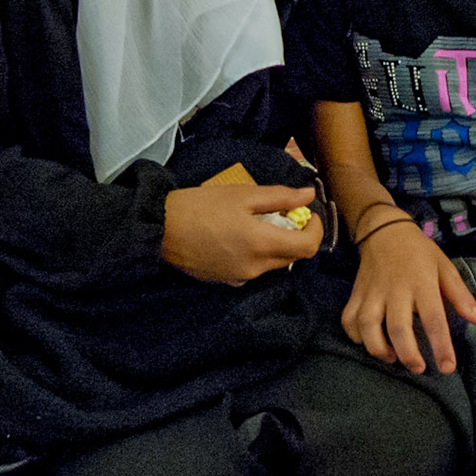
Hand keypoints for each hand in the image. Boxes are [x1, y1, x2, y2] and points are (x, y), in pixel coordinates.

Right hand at [162, 184, 322, 285]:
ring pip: (273, 264)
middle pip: (292, 256)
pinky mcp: (226, 281)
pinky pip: (253, 270)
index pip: (308, 247)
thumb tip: (308, 195)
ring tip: (258, 222)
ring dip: (275, 245)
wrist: (160, 230)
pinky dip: (256, 254)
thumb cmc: (200, 207)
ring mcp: (240, 278)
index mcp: (262, 245)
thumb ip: (279, 197)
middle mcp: (255, 268)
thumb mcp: (242, 194)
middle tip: (282, 213)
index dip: (315, 229)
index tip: (307, 213)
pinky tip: (239, 237)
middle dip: (295, 235)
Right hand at [342, 218, 475, 373]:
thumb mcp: (445, 267)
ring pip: (368, 326)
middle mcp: (396, 289)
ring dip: (378, 348)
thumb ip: (460, 295)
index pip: (433, 318)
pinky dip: (355, 336)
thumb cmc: (419, 252)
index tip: (447, 367)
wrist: (384, 230)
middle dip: (408, 354)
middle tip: (419, 368)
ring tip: (392, 359)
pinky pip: (349, 319)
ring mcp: (372, 292)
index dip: (441, 346)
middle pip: (398, 328)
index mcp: (422, 283)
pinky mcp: (356, 293)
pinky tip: (369, 343)